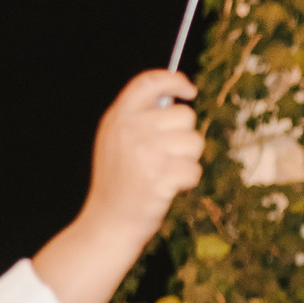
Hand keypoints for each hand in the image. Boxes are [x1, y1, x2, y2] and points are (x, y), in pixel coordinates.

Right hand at [32, 71, 207, 302]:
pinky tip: (168, 188)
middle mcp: (130, 129)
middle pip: (185, 116)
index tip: (189, 90)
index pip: (149, 82)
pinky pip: (194, 169)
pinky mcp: (159, 177)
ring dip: (188, 160)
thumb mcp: (117, 140)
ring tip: (164, 173)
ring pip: (195, 142)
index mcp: (118, 116)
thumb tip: (177, 97)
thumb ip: (139, 117)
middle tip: (165, 158)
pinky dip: (188, 181)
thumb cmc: (120, 181)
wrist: (108, 222)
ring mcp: (144, 153)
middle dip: (185, 137)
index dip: (174, 80)